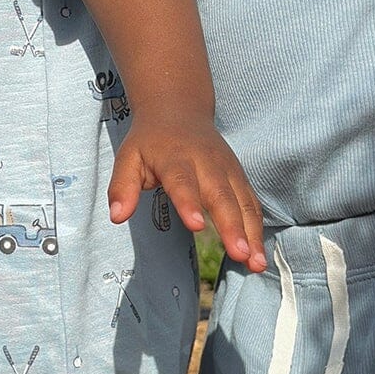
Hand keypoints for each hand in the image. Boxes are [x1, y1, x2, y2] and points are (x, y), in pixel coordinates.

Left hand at [110, 108, 267, 272]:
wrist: (179, 110)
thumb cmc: (151, 141)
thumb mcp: (128, 157)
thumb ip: (122, 186)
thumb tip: (117, 217)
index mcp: (176, 157)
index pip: (183, 181)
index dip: (189, 202)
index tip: (196, 226)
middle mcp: (207, 163)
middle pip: (222, 195)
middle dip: (232, 226)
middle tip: (240, 255)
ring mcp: (228, 169)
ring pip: (243, 201)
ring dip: (252, 233)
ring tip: (256, 264)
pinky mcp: (240, 177)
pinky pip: (251, 204)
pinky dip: (257, 229)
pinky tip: (258, 254)